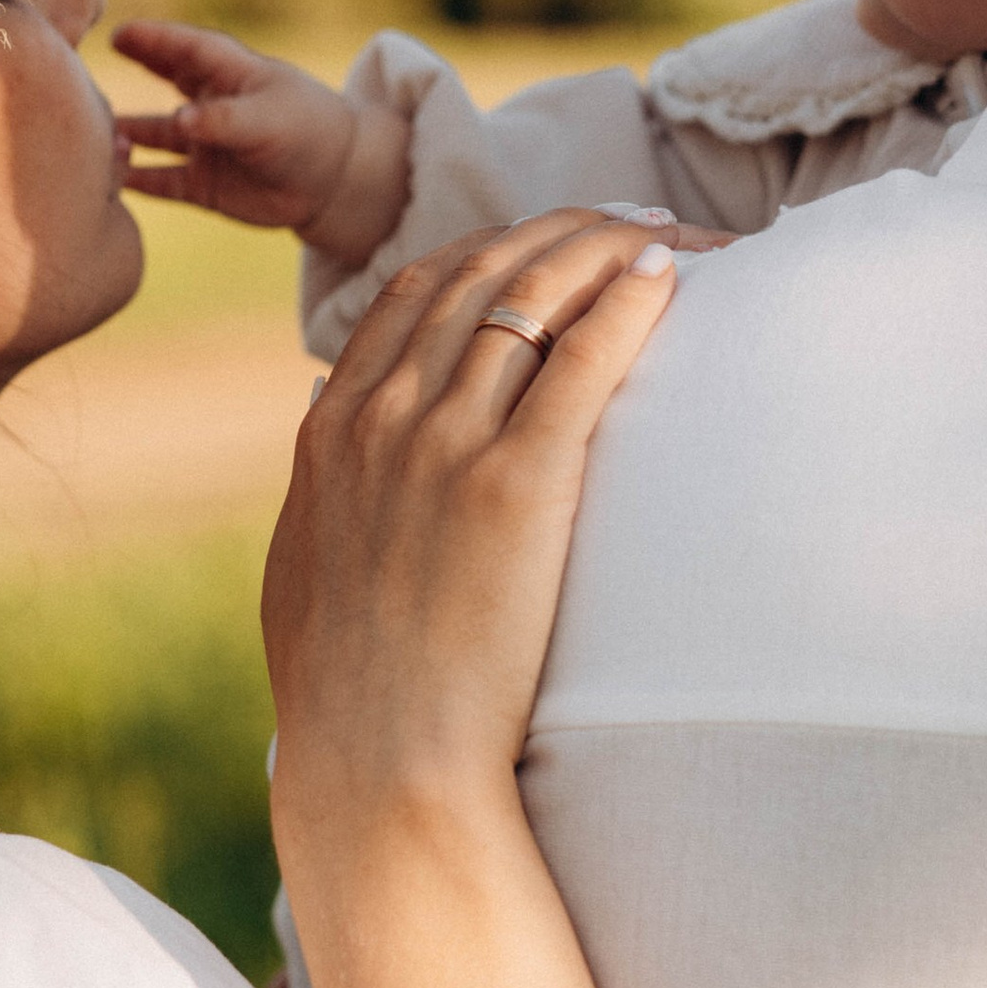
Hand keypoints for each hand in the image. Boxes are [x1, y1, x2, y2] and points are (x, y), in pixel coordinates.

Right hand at [112, 21, 411, 259]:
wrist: (336, 183)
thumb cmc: (308, 132)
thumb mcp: (269, 119)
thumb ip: (223, 119)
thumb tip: (179, 123)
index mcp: (229, 74)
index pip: (183, 49)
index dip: (151, 40)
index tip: (119, 34)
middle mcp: (208, 105)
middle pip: (158, 84)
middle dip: (125, 76)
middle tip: (80, 70)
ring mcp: (202, 144)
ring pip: (151, 136)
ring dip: (122, 135)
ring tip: (85, 133)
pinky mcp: (202, 184)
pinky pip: (160, 182)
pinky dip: (135, 182)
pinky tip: (106, 181)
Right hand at [265, 212, 682, 836]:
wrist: (376, 763)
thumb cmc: (347, 692)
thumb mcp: (307, 565)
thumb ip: (322, 490)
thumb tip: (321, 433)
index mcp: (332, 430)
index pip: (417, 289)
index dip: (497, 249)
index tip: (556, 243)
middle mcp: (383, 417)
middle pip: (484, 271)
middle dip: (568, 231)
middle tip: (640, 224)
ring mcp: (442, 445)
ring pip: (535, 296)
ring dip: (615, 250)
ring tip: (680, 241)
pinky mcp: (511, 486)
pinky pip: (580, 359)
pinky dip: (626, 302)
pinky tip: (671, 278)